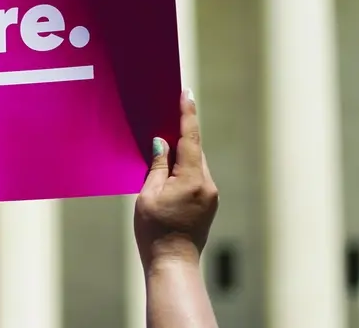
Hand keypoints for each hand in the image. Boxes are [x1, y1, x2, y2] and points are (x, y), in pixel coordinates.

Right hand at [134, 90, 218, 268]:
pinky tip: (170, 172)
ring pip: (195, 164)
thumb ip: (157, 166)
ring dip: (182, 154)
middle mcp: (207, 185)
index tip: (186, 93)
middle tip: (167, 115)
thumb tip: (162, 143)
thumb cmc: (155, 231)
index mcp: (192, 179)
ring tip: (164, 145)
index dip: (187, 114)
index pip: (190, 138)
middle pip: (194, 149)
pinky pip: (196, 177)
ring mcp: (210, 196)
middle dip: (182, 134)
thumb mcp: (148, 195)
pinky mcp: (208, 205)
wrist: (173, 264)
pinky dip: (184, 169)